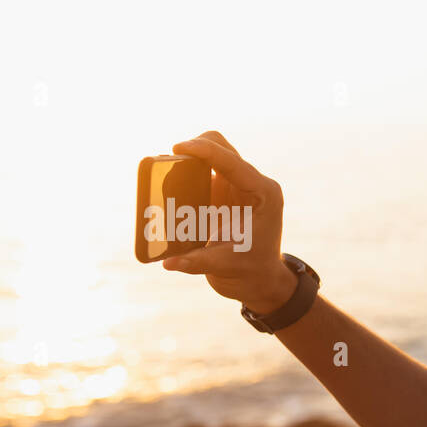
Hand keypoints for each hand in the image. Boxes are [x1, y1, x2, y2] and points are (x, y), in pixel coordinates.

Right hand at [161, 131, 295, 312]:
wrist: (259, 279)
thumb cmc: (250, 271)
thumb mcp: (225, 266)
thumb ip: (197, 262)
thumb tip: (168, 263)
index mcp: (263, 193)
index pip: (232, 161)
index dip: (204, 150)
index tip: (178, 147)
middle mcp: (252, 184)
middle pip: (220, 148)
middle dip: (193, 149)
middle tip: (167, 163)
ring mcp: (237, 186)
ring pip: (209, 156)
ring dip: (187, 161)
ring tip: (163, 178)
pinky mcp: (223, 192)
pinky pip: (201, 173)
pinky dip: (183, 176)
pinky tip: (167, 189)